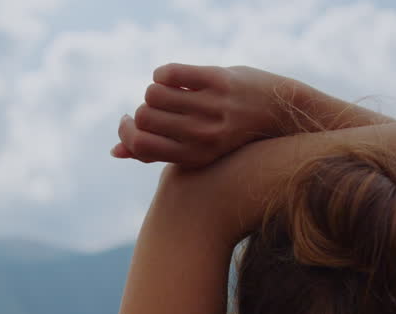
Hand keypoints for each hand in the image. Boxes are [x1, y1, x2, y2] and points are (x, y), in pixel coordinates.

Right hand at [112, 64, 292, 167]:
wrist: (280, 113)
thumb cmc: (230, 136)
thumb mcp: (196, 151)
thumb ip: (157, 153)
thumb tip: (115, 152)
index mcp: (195, 158)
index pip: (140, 144)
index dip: (127, 132)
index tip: (129, 123)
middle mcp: (203, 135)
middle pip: (144, 117)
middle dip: (142, 111)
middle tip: (153, 110)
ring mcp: (212, 107)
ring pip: (153, 93)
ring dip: (154, 91)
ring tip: (168, 95)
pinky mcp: (218, 80)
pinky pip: (169, 73)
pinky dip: (164, 74)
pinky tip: (176, 80)